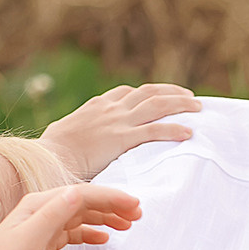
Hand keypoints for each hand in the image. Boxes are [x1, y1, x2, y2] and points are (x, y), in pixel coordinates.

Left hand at [0, 183, 140, 249]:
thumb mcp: (29, 239)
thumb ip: (53, 214)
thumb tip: (78, 191)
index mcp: (38, 205)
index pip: (82, 194)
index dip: (110, 198)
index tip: (135, 205)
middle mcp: (40, 213)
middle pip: (83, 203)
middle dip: (112, 206)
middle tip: (138, 214)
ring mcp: (41, 230)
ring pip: (80, 217)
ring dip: (105, 218)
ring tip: (128, 225)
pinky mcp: (42, 247)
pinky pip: (73, 234)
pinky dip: (91, 234)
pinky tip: (104, 239)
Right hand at [42, 84, 200, 178]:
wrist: (50, 157)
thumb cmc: (52, 151)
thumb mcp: (62, 133)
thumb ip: (74, 132)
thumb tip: (70, 137)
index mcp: (97, 106)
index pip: (127, 92)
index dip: (148, 93)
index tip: (162, 96)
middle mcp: (111, 109)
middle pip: (149, 92)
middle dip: (172, 92)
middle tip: (190, 98)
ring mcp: (118, 122)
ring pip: (157, 105)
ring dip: (181, 104)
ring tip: (198, 108)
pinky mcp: (123, 139)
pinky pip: (155, 131)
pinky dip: (174, 130)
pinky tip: (189, 133)